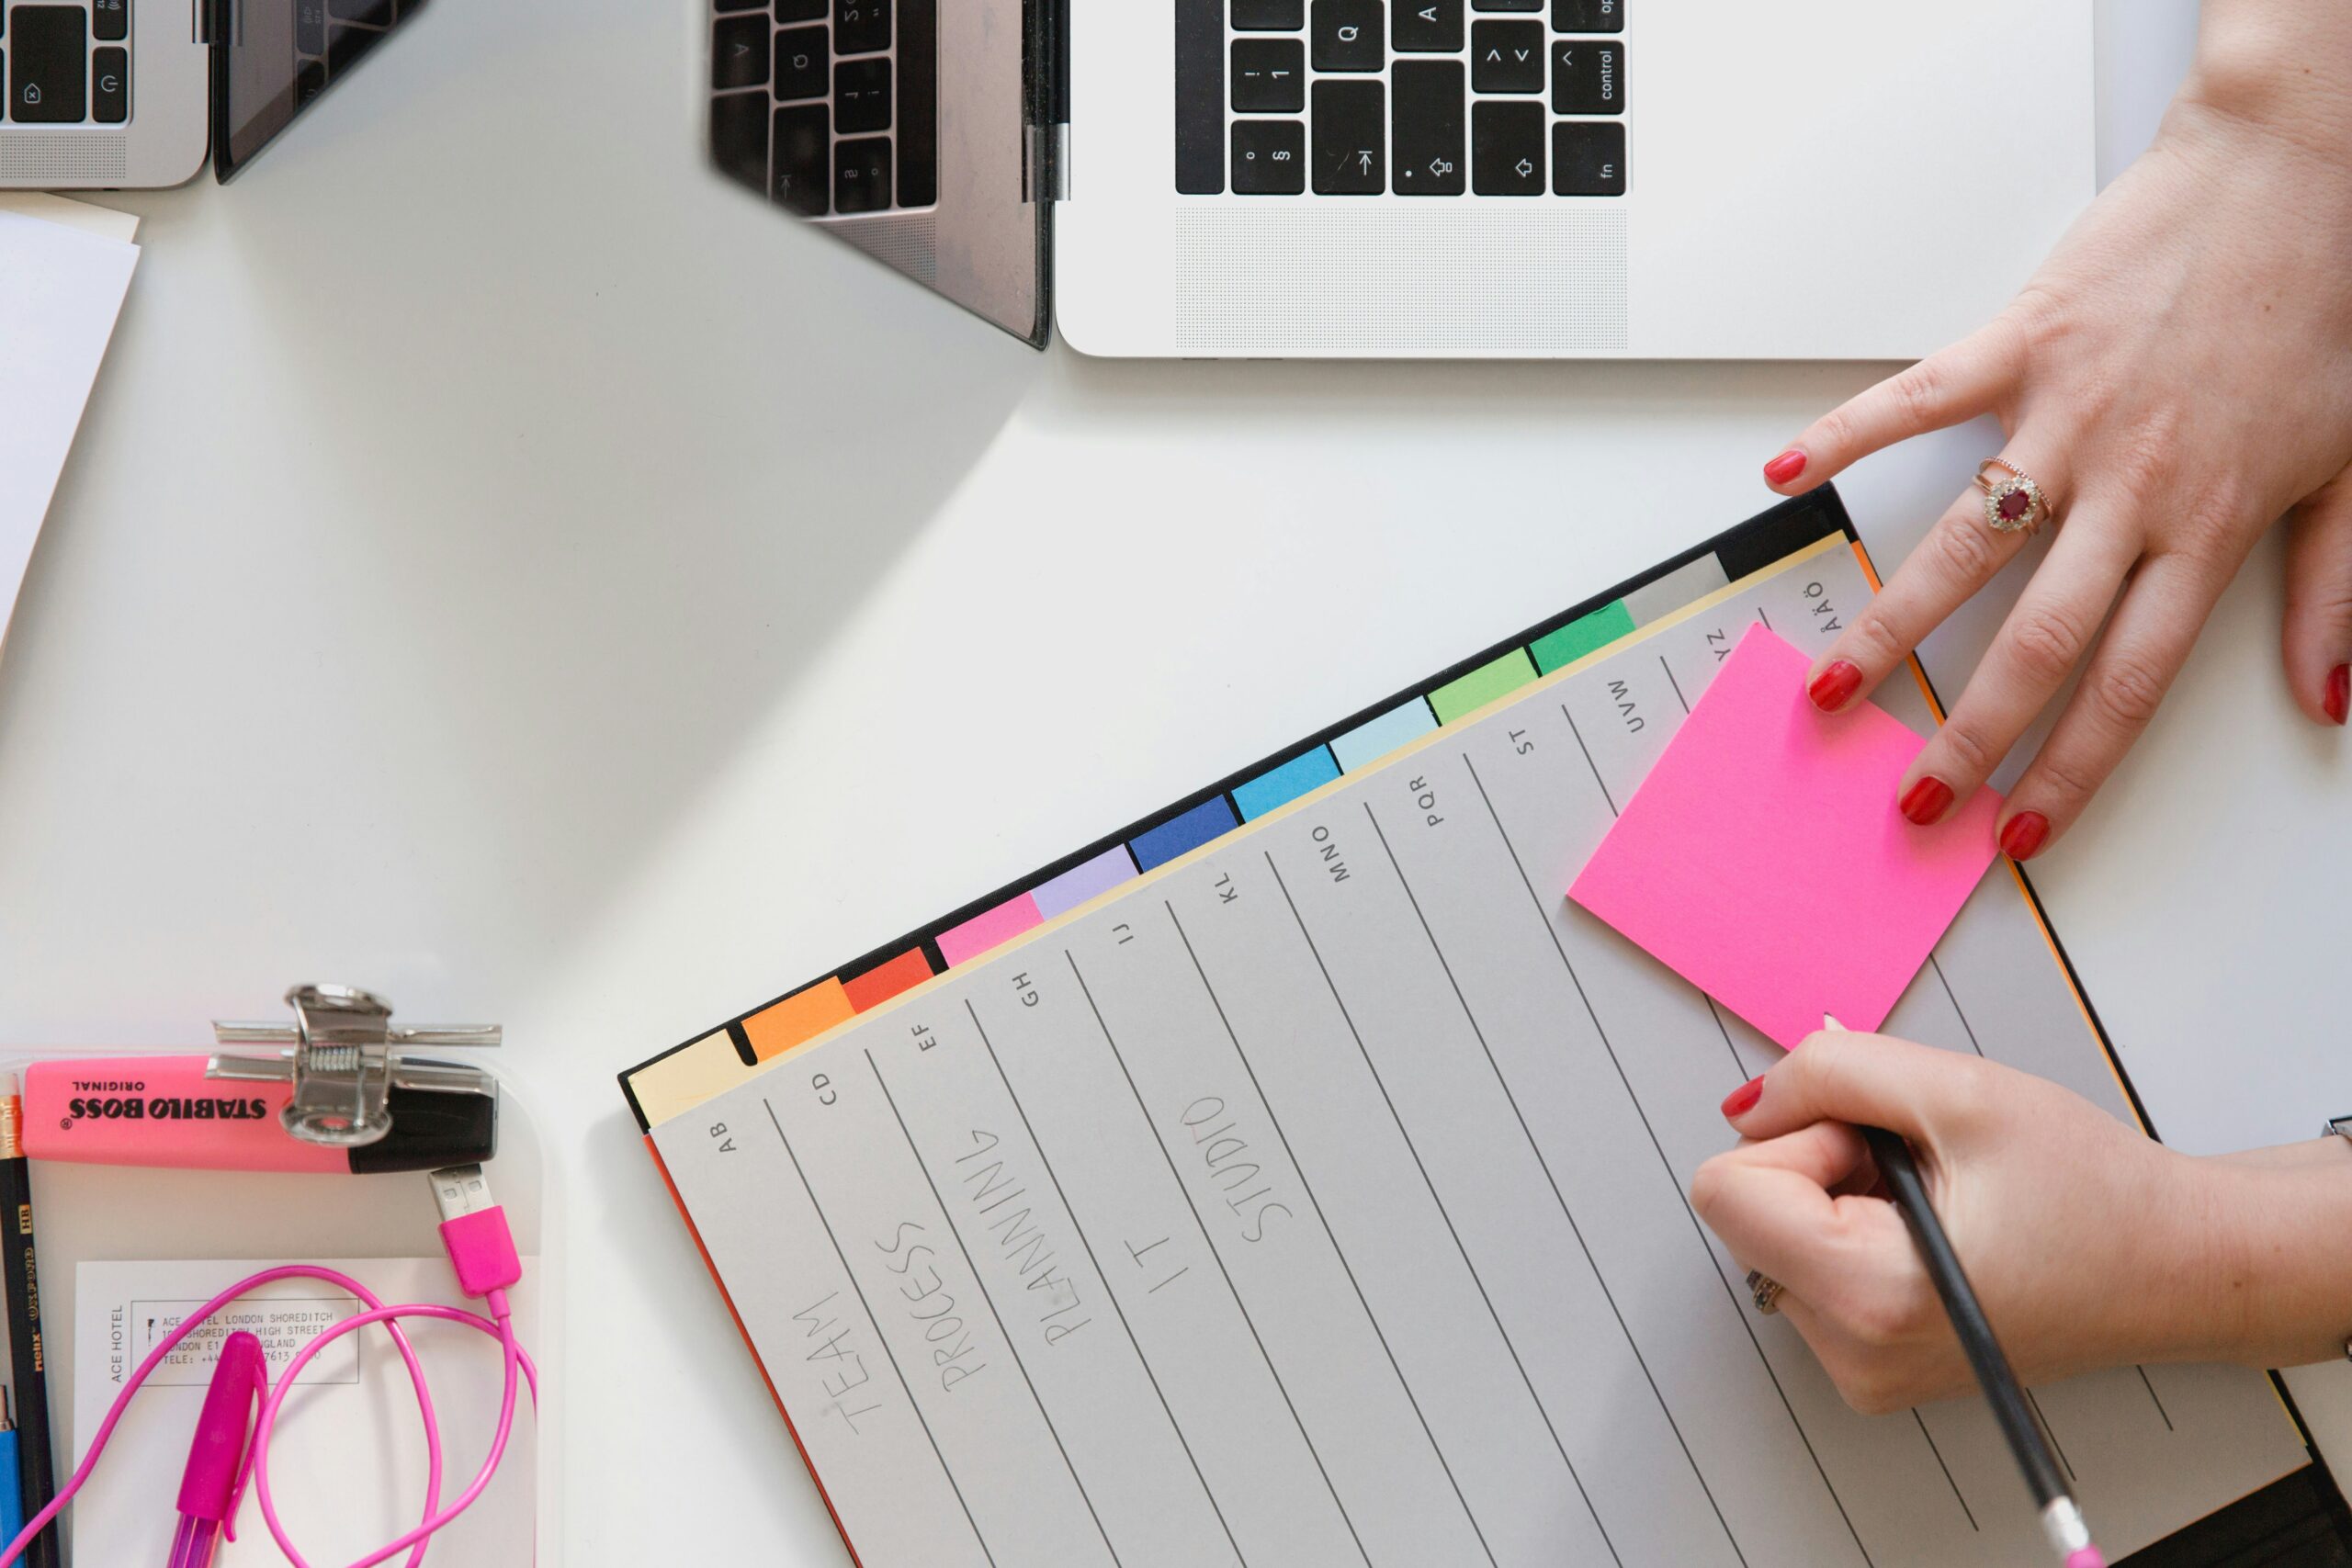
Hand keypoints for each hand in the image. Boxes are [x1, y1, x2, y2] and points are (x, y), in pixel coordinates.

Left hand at [1690, 1031, 2351, 1412]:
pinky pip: (1809, 1266)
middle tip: (1923, 1170)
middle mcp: (1852, 1353)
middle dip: (1821, 1166)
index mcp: (1869, 1296)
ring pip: (1776, 1234)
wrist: (2179, 1266)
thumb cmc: (2094, 1190)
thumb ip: (1829, 1073)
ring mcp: (1859, 1368)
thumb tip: (1748, 1103)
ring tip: (1943, 1203)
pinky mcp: (1870, 1363)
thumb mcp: (1958, 1090)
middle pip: (1745, 1212)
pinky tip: (1938, 1232)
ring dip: (1842, 1197)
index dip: (1798, 1139)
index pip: (1725, 1191)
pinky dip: (1858, 1231)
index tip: (1880, 1144)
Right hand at [1762, 20, 2351, 859]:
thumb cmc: (2328, 307)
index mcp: (2210, 525)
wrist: (2304, 171)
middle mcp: (2131, 485)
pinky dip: (1844, 434)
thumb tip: (2325, 697)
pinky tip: (1786, 476)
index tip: (2018, 830)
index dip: (2069, 771)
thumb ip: (2332, 592)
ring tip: (1833, 684)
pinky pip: (1916, 399)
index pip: (2128, 682)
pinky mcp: (2023, 341)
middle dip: (1964, 737)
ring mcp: (2066, 415)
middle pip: (2033, 642)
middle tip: (1910, 796)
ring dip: (1889, 628)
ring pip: (1962, 548)